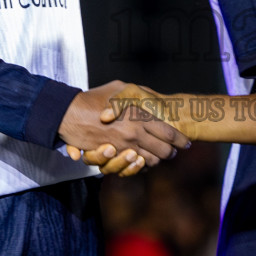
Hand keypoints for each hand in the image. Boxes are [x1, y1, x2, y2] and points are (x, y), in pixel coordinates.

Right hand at [59, 81, 189, 175]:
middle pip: (163, 151)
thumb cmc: (94, 98)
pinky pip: (133, 167)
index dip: (180, 139)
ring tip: (160, 156)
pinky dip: (141, 166)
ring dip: (157, 160)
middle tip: (174, 151)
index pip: (168, 133)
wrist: (69, 114)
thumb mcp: (119, 88)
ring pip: (150, 161)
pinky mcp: (113, 157)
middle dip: (171, 152)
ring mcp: (124, 147)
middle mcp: (134, 134)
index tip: (186, 142)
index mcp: (139, 117)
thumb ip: (137, 93)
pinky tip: (143, 159)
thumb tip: (152, 96)